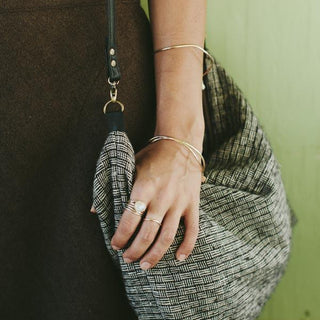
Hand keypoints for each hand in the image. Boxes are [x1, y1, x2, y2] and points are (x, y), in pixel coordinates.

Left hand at [106, 138, 201, 269]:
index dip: (120, 236)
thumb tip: (93, 210)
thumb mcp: (130, 166)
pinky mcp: (192, 204)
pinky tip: (179, 258)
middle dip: (135, 250)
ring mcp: (179, 202)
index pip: (129, 220)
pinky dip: (187, 246)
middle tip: (127, 259)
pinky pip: (192, 229)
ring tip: (145, 265)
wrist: (180, 144)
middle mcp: (162, 198)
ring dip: (155, 254)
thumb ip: (112, 187)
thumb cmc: (153, 156)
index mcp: (144, 187)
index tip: (115, 245)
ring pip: (167, 236)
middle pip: (147, 233)